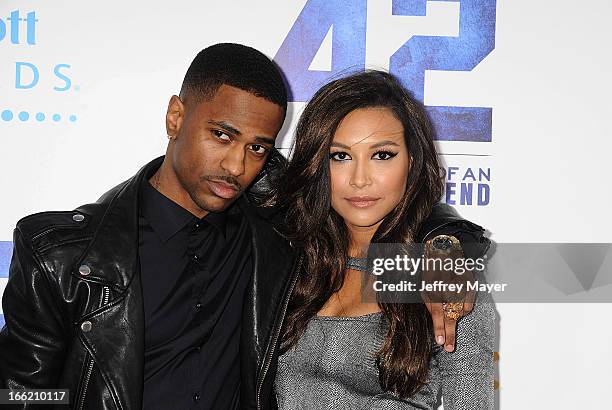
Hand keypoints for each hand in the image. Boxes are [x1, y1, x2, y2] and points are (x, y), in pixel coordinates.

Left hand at [421, 235, 476, 351]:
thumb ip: (429, 301)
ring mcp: (461, 285)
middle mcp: (448, 287)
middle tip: (450, 348)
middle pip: (450, 315)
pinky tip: (458, 303)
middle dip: (450, 333)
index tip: (441, 342)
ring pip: (461, 310)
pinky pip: (469, 303)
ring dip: (456, 316)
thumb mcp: (424, 283)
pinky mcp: (471, 282)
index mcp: (433, 286)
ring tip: (451, 310)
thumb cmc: (431, 267)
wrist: (445, 245)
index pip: (436, 311)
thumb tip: (435, 318)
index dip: (439, 328)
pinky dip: (464, 307)